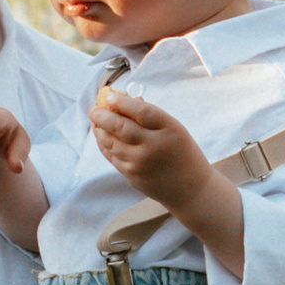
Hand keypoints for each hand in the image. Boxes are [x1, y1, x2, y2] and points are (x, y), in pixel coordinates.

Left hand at [88, 81, 209, 212]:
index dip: (122, 101)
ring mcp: (141, 163)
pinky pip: (112, 156)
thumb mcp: (174, 129)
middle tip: (94, 109)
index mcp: (169, 129)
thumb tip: (125, 100)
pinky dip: (104, 144)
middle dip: (102, 115)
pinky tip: (101, 136)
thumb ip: (151, 116)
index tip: (110, 95)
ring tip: (95, 121)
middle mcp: (154, 146)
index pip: (141, 111)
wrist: (191, 190)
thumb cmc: (182, 153)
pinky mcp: (132, 175)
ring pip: (111, 142)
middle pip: (120, 127)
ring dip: (99, 130)